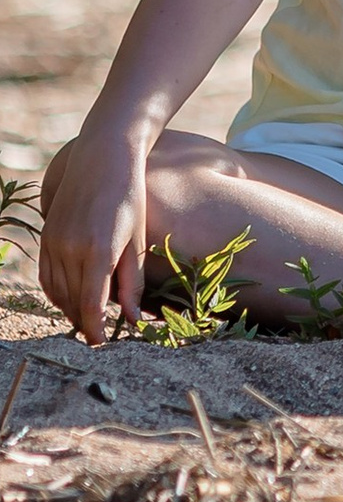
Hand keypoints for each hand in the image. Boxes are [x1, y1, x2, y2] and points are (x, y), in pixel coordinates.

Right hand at [37, 130, 153, 344]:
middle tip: (98, 335)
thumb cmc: (130, 196)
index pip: (90, 304)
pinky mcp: (46, 235)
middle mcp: (70, 249)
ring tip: (87, 319)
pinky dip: (56, 292)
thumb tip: (132, 318)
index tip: (101, 345)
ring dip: (69, 309)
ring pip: (56, 291)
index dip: (94, 329)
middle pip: (71, 302)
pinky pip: (46, 275)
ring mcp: (53, 241)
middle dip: (84, 322)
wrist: (103, 156)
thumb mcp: (138, 238)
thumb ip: (131, 280)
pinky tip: (70, 297)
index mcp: (97, 250)